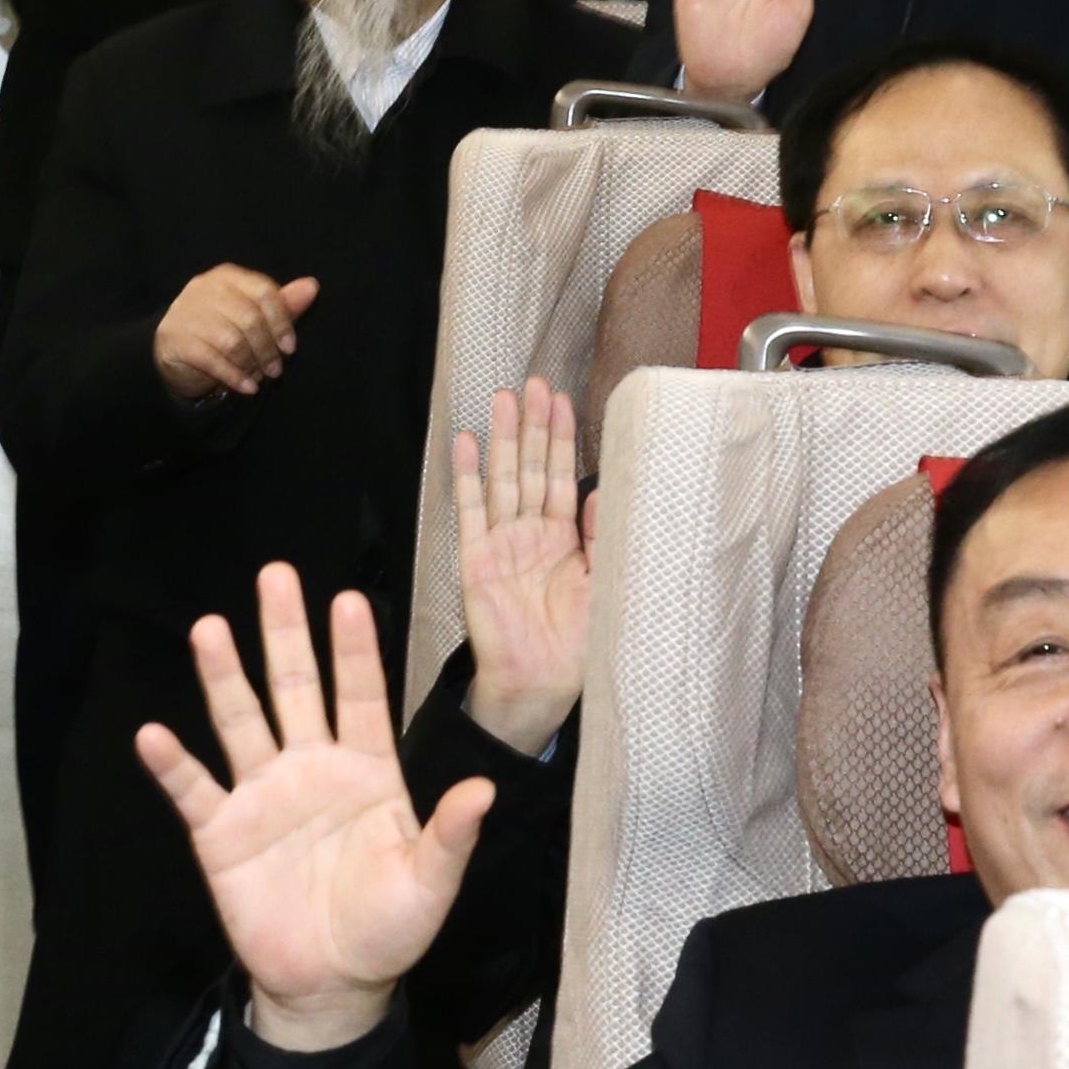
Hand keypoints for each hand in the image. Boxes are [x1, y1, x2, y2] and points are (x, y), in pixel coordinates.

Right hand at [135, 567, 490, 1056]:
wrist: (332, 985)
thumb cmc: (388, 930)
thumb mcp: (429, 886)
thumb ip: (450, 836)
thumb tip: (484, 790)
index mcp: (367, 772)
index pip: (362, 696)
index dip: (355, 651)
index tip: (348, 599)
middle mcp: (312, 769)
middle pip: (297, 689)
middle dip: (286, 634)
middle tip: (276, 575)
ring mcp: (264, 797)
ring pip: (242, 723)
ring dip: (225, 677)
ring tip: (210, 628)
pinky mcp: (223, 835)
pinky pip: (195, 791)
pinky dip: (173, 765)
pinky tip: (154, 735)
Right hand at [156, 267, 321, 403]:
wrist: (175, 352)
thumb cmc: (221, 331)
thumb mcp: (253, 317)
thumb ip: (282, 304)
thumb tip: (312, 286)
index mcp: (227, 276)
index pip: (264, 291)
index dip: (282, 322)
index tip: (290, 348)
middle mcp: (203, 288)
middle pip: (249, 317)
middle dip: (268, 348)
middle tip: (276, 370)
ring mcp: (185, 312)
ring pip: (231, 340)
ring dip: (252, 364)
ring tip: (262, 378)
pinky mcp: (174, 338)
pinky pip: (212, 360)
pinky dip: (235, 376)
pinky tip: (247, 388)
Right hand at [453, 381, 594, 755]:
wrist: (538, 685)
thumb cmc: (576, 646)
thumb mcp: (603, 587)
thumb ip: (600, 540)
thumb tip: (599, 492)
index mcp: (562, 539)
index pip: (561, 476)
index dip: (562, 439)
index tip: (565, 400)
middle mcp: (530, 534)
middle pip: (530, 467)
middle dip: (532, 425)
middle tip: (534, 383)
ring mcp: (501, 544)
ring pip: (502, 479)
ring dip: (501, 439)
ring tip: (503, 398)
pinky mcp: (475, 560)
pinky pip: (470, 511)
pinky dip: (466, 477)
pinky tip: (465, 444)